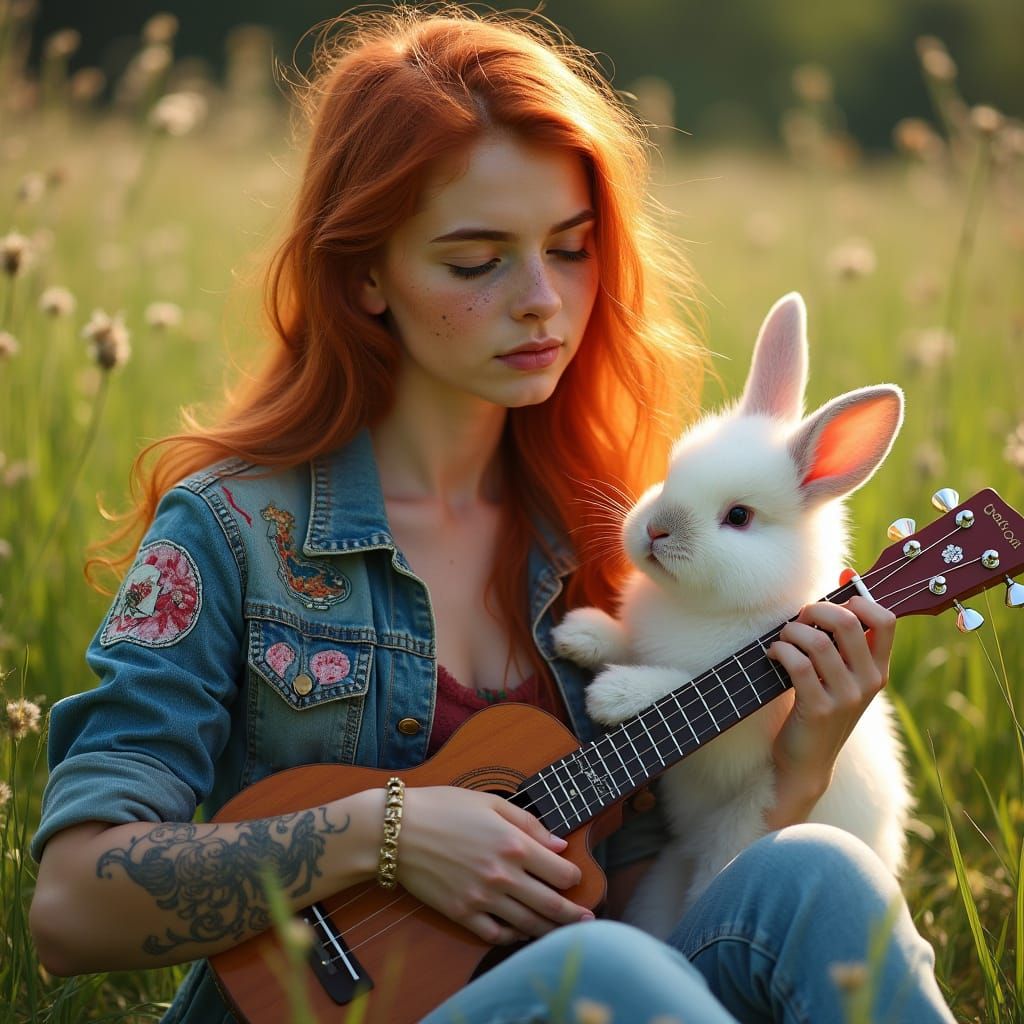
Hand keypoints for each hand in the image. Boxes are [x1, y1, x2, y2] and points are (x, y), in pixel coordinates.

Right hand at [395, 786, 592, 944]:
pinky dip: (512, 937)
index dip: (573, 877)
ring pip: (527, 924)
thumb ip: (528, 823)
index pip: (560, 872)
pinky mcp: (462, 913)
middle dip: (575, 915)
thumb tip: (559, 843)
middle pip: (551, 905)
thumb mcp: (489, 802)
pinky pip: (495, 934)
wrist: (396, 831)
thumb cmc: (442, 807)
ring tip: (563, 933)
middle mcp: (502, 875)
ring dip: (549, 931)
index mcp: (513, 844)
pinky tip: (519, 932)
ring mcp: (482, 898)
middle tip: (589, 921)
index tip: (574, 877)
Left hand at [766, 596, 895, 822]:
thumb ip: (844, 634)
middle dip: (815, 609)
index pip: (886, 620)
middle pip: (848, 622)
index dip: (860, 599)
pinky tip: (773, 654)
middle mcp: (869, 682)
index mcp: (878, 669)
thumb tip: (845, 577)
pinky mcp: (819, 708)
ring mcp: (846, 697)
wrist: (807, 762)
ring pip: (818, 641)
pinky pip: (798, 664)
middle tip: (799, 619)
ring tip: (783, 639)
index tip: (835, 600)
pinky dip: (780, 650)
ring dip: (791, 632)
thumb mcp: (841, 673)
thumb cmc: (818, 705)